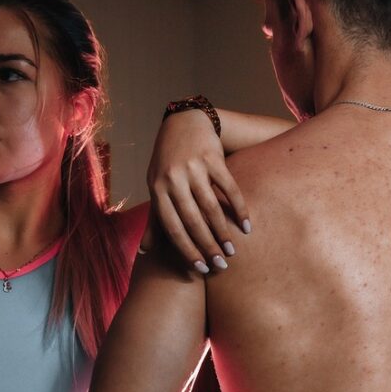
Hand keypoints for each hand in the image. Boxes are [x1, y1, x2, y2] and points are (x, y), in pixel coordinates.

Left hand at [143, 109, 249, 273]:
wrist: (184, 122)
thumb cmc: (167, 161)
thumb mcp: (156, 186)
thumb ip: (154, 219)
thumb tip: (144, 251)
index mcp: (158, 189)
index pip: (172, 227)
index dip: (186, 250)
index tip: (200, 269)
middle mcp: (173, 179)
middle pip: (192, 221)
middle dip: (207, 246)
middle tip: (221, 265)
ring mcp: (193, 168)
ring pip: (211, 207)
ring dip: (223, 232)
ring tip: (233, 251)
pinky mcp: (213, 158)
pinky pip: (229, 188)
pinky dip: (239, 208)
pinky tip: (246, 225)